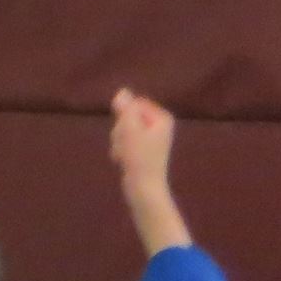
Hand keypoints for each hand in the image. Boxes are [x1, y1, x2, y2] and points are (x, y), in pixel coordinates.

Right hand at [108, 88, 190, 253]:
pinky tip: (124, 161)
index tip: (127, 132)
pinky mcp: (142, 150)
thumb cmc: (140, 159)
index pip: (134, 104)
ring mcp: (150, 138)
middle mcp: (159, 125)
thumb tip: (121, 92)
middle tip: (126, 146)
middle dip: (120, 131)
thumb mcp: (131, 130)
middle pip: (128, 117)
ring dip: (118, 142)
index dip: (124, 117)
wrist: (143, 188)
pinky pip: (124, 142)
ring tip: (125, 156)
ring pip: (123, 130)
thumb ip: (126, 109)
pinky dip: (120, 151)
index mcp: (162, 117)